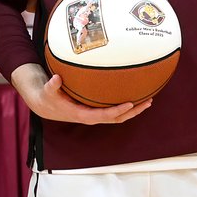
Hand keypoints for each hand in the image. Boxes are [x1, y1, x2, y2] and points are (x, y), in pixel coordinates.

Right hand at [10, 63, 151, 124]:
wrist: (47, 106)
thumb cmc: (49, 97)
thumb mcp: (48, 91)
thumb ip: (52, 85)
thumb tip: (56, 78)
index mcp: (82, 114)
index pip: (103, 115)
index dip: (118, 110)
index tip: (130, 103)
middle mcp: (91, 117)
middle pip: (117, 118)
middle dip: (133, 112)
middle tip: (148, 102)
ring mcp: (95, 115)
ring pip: (118, 117)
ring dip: (134, 111)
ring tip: (149, 101)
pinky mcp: (96, 111)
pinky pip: (114, 112)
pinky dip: (126, 108)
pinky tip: (136, 98)